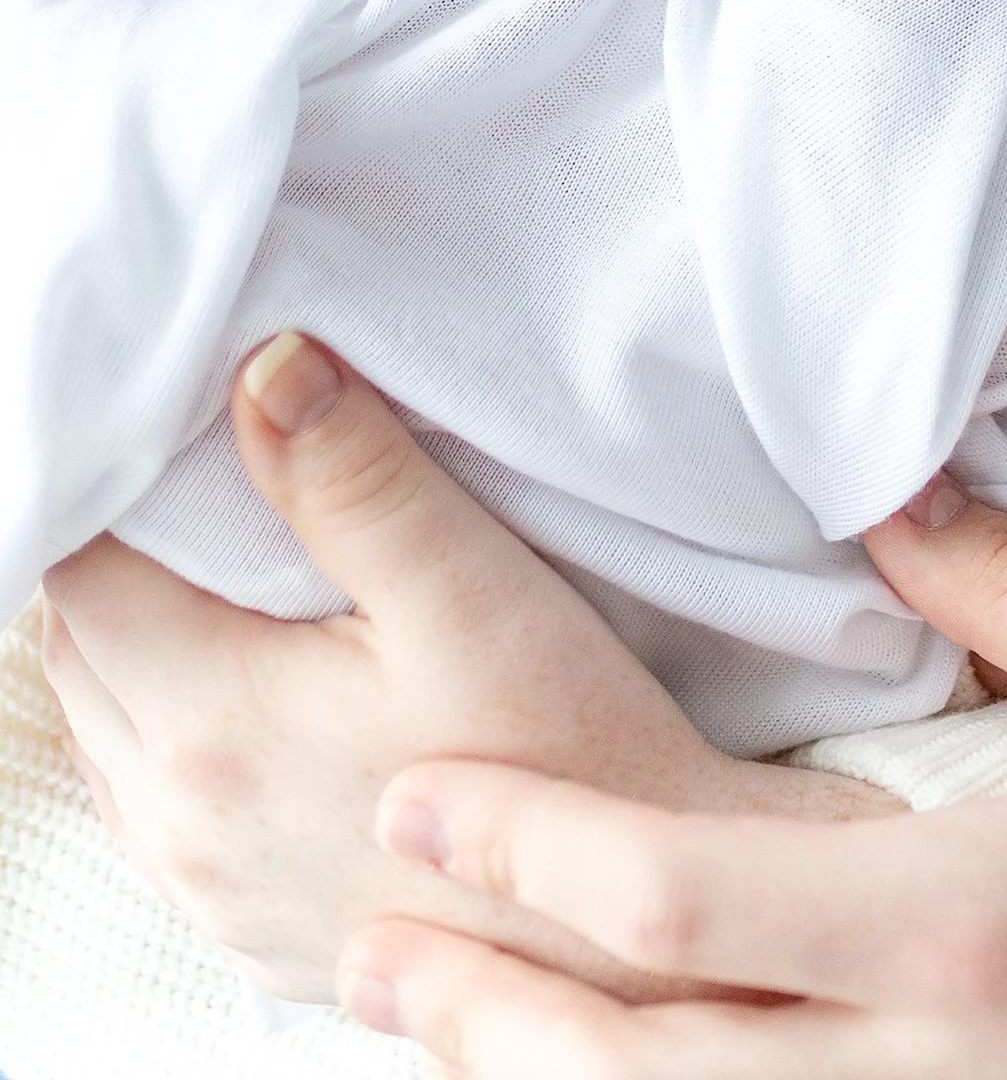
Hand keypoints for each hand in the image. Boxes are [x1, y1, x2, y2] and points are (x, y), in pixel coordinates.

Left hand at [40, 334, 893, 1001]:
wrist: (637, 930)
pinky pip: (149, 816)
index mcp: (212, 725)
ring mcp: (210, 889)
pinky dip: (163, 738)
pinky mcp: (250, 928)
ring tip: (220, 575)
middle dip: (116, 557)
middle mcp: (182, 821)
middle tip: (197, 478)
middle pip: (77, 653)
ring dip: (134, 650)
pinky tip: (246, 697)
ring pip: (103, 737)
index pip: (80, 576)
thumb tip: (265, 369)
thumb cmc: (570, 753)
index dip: (113, 487)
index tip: (177, 427)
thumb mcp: (472, 589)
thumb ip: (355, 476)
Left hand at [338, 494, 1006, 1079]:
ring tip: (419, 1019)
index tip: (424, 803)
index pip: (685, 900)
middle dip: (484, 994)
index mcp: (968, 918)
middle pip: (641, 1050)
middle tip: (363, 928)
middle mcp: (927, 1064)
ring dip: (541, 1076)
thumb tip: (885, 502)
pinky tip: (615, 1075)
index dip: (530, 861)